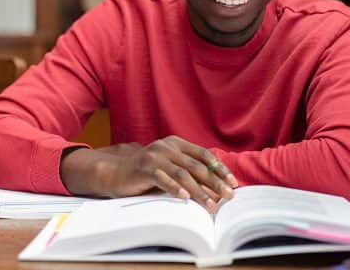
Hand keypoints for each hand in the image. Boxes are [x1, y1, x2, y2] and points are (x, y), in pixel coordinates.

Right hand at [60, 136, 236, 212]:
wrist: (116, 173)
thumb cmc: (147, 172)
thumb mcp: (169, 166)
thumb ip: (188, 171)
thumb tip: (216, 187)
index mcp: (176, 143)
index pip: (204, 155)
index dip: (220, 169)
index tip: (233, 183)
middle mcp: (166, 147)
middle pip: (197, 166)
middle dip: (215, 182)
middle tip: (228, 196)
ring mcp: (155, 157)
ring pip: (183, 174)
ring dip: (200, 191)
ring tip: (211, 205)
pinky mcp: (144, 169)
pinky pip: (163, 179)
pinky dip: (175, 189)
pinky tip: (185, 198)